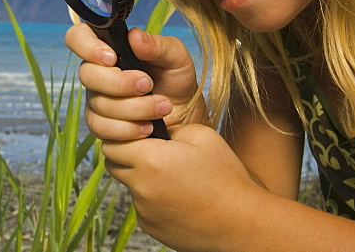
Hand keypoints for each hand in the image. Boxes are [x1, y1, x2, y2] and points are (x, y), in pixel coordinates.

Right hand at [64, 23, 205, 139]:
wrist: (185, 117)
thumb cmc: (176, 81)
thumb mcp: (176, 58)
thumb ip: (157, 45)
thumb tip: (134, 36)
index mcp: (109, 48)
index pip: (78, 37)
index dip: (86, 46)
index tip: (112, 57)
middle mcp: (97, 73)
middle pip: (86, 74)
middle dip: (119, 82)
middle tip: (148, 85)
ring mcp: (96, 101)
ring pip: (98, 105)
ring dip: (133, 108)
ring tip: (161, 108)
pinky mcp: (102, 127)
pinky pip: (102, 129)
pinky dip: (129, 129)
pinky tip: (149, 127)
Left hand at [102, 125, 261, 251]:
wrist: (242, 223)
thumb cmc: (226, 176)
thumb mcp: (201, 135)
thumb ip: (168, 128)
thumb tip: (150, 128)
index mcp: (150, 160)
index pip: (112, 142)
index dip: (124, 134)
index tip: (140, 132)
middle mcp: (141, 187)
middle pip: (114, 163)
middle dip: (127, 153)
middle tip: (153, 150)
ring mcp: (144, 210)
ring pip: (129, 185)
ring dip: (141, 176)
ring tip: (172, 176)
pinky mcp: (150, 227)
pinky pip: (142, 205)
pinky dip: (152, 198)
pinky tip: (178, 196)